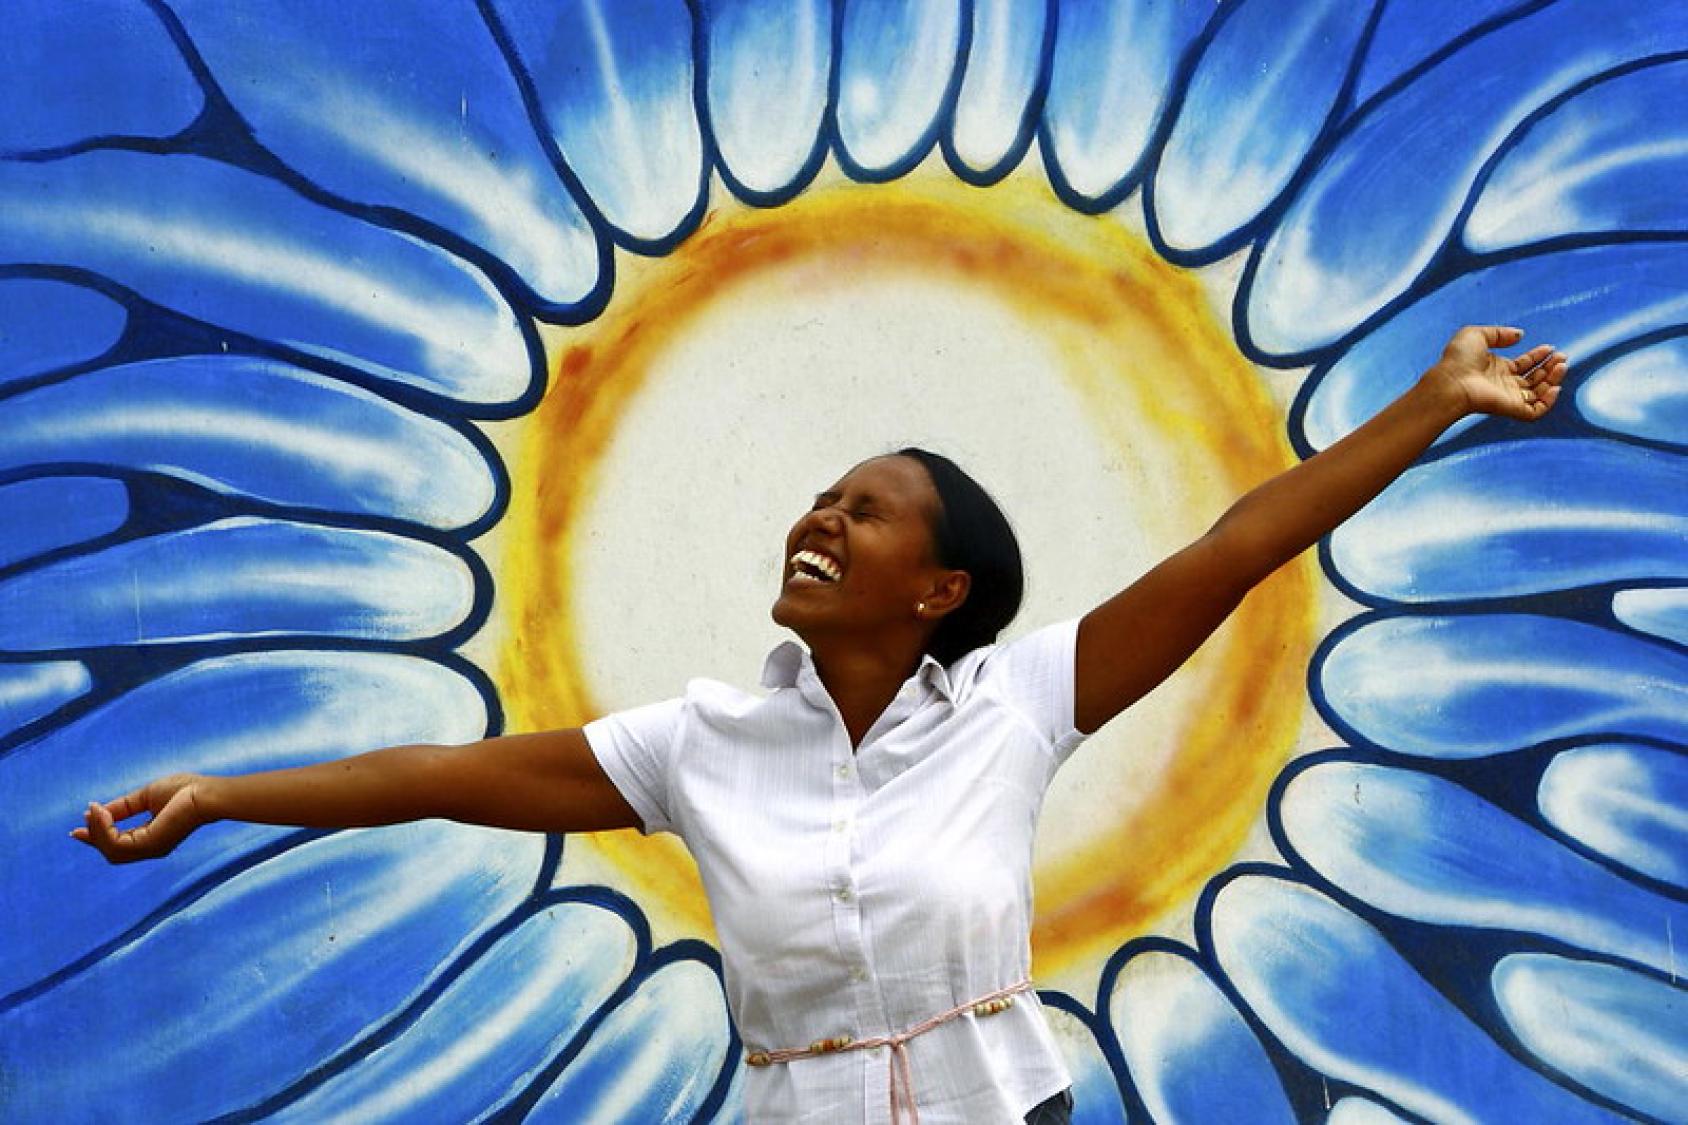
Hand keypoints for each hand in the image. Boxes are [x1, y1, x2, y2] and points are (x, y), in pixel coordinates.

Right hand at [72, 773, 208, 863]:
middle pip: (111, 851)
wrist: (206, 793)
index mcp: (151, 838)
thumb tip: (97, 811)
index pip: (119, 843)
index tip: (79, 826)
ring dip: (97, 830)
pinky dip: (103, 829)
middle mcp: (150, 848)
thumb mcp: (145, 796)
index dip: (98, 835)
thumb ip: (122, 806)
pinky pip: (115, 843)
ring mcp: (150, 849)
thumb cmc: (186, 790)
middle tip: (83, 819)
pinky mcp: (149, 845)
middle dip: (94, 836)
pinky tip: (100, 813)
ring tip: (93, 811)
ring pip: (110, 849)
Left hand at [1427, 325, 1567, 420]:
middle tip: (1562, 357)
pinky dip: (1548, 402)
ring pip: (1539, 393)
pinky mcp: (1511, 409)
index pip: (1524, 364)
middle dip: (1550, 367)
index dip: (1538, 356)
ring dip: (1553, 380)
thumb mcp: (1476, 335)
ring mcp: (1508, 397)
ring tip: (1561, 365)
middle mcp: (1504, 384)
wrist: (1450, 380)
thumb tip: (1520, 335)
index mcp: (1496, 369)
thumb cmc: (1457, 359)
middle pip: (1535, 378)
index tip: (1550, 348)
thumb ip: (1499, 333)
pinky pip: (1535, 411)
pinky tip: (1554, 387)